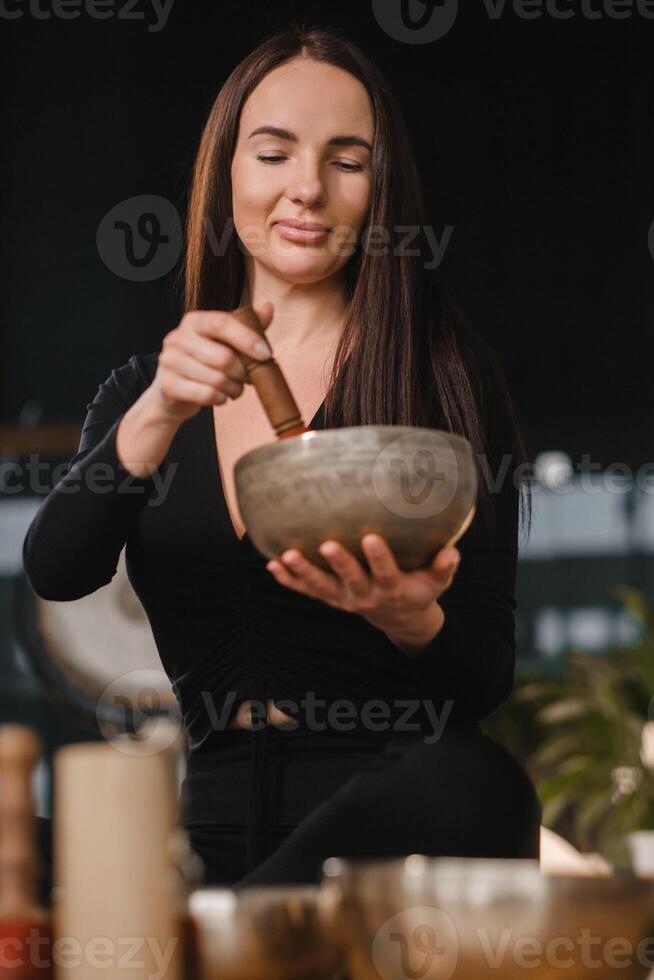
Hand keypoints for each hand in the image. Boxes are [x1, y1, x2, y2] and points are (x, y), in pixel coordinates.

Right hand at [148, 302, 274, 423]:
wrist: (172, 392)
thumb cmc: (205, 363)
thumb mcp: (226, 342)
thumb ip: (247, 326)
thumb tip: (268, 307)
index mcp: (194, 322)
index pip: (221, 323)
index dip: (247, 339)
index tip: (266, 354)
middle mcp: (177, 338)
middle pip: (223, 357)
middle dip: (243, 373)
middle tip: (248, 379)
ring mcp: (169, 361)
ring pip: (217, 380)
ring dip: (234, 389)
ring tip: (234, 389)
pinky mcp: (169, 386)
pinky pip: (207, 395)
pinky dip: (220, 399)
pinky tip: (220, 397)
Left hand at [266, 534, 460, 640]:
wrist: (400, 620)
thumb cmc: (419, 590)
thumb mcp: (437, 583)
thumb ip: (444, 567)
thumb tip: (452, 551)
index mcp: (391, 589)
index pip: (385, 573)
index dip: (379, 558)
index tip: (372, 538)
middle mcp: (364, 595)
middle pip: (348, 580)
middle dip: (338, 563)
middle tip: (326, 545)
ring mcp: (343, 599)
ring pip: (320, 587)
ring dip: (302, 572)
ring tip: (285, 556)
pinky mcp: (329, 598)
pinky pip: (305, 591)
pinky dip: (288, 580)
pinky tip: (272, 565)